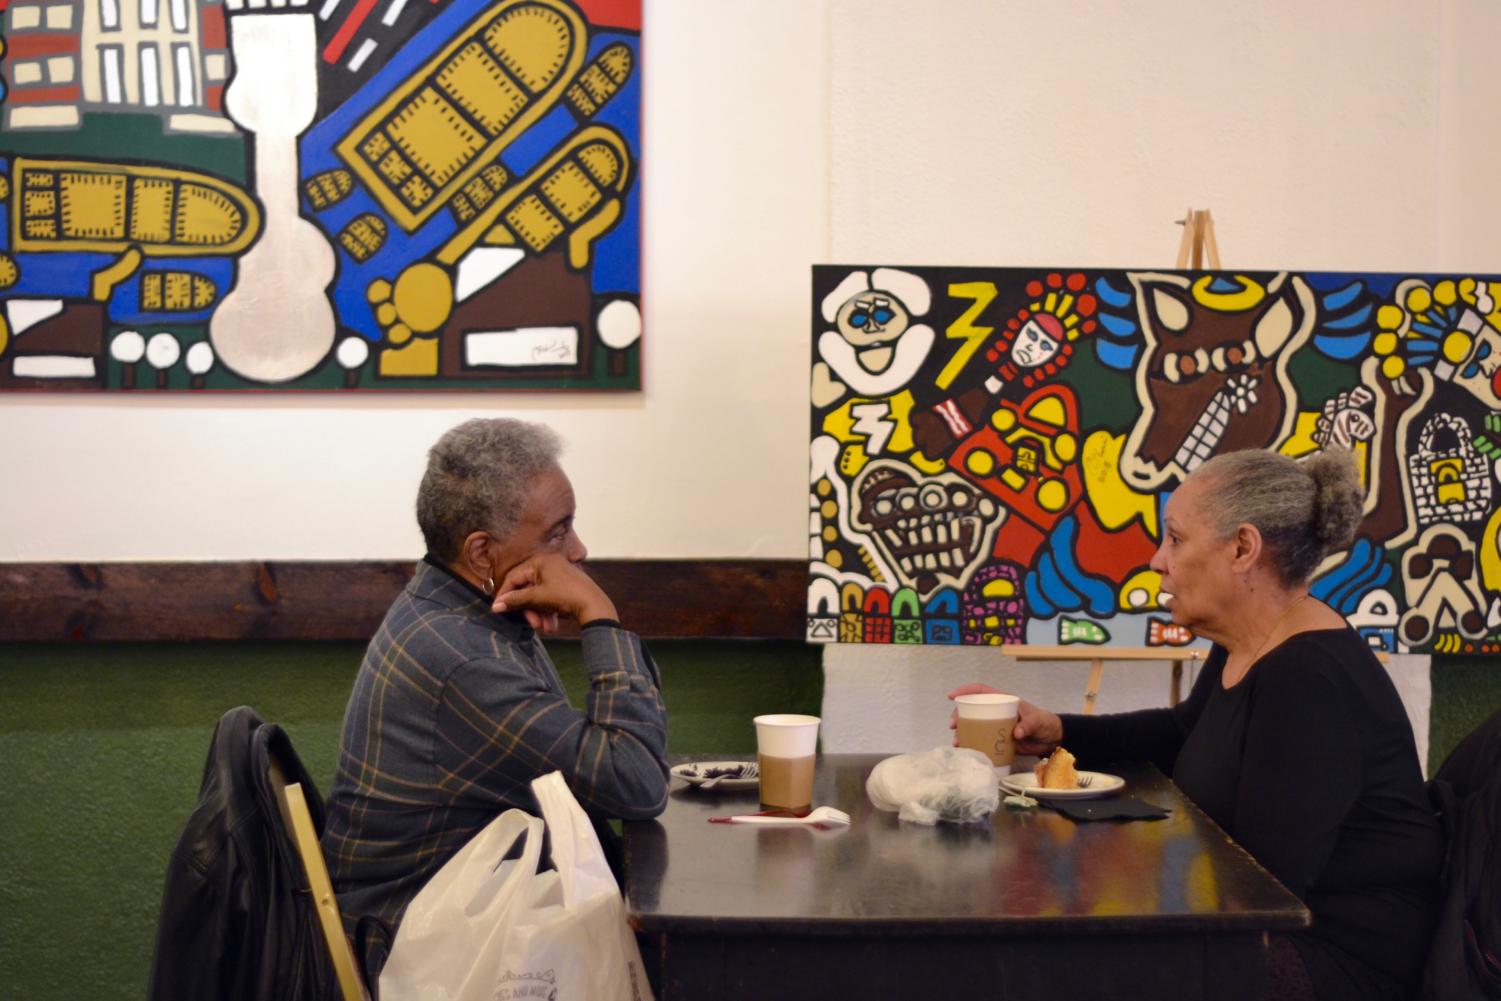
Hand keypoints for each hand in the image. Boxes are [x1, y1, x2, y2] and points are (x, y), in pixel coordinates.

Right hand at [491, 553, 617, 632]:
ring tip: (546, 628)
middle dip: (529, 609)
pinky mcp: (565, 584)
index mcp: (540, 560)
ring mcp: (558, 573)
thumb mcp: (537, 598)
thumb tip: (496, 606)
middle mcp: (548, 563)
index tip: (498, 609)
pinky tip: (551, 625)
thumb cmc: (566, 597)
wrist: (595, 606)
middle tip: (531, 624)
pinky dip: (548, 611)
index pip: (514, 577)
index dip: (505, 594)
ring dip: (539, 613)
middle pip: (527, 588)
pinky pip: (549, 597)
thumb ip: (515, 601)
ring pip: (539, 595)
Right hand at [945, 683, 1062, 755]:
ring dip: (963, 733)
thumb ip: (1028, 725)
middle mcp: (996, 712)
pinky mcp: (998, 741)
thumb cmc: (1045, 722)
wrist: (1052, 739)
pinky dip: (973, 745)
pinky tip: (967, 750)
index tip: (952, 696)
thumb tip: (1016, 734)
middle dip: (959, 716)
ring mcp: (996, 727)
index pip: (981, 691)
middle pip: (972, 710)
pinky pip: (982, 741)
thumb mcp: (1038, 720)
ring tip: (957, 742)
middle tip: (953, 726)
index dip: (965, 691)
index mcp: (1003, 701)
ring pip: (974, 727)